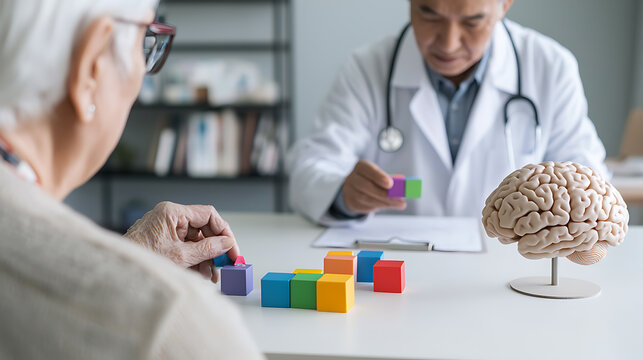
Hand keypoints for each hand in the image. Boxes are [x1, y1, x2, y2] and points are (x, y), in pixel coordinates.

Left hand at [124, 201, 239, 283]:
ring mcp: (165, 230)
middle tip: (225, 265)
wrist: (115, 275)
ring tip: (211, 276)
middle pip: (203, 230)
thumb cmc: (140, 261)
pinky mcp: (162, 242)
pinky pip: (184, 248)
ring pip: (195, 241)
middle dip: (214, 250)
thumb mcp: (180, 257)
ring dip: (205, 259)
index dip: (224, 232)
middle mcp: (169, 218)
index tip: (232, 248)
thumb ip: (207, 249)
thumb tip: (227, 244)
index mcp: (172, 212)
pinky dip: (193, 261)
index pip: (208, 214)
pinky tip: (200, 275)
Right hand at [342, 160, 406, 213]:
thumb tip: (403, 186)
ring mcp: (350, 191)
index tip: (391, 183)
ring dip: (384, 202)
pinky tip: (389, 205)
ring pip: (366, 198)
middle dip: (384, 193)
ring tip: (399, 203)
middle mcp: (353, 178)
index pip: (367, 169)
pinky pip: (366, 206)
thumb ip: (390, 180)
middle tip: (399, 198)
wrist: (354, 190)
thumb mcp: (380, 177)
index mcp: (361, 167)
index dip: (378, 176)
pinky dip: (380, 206)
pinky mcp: (352, 203)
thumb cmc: (372, 181)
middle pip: (366, 185)